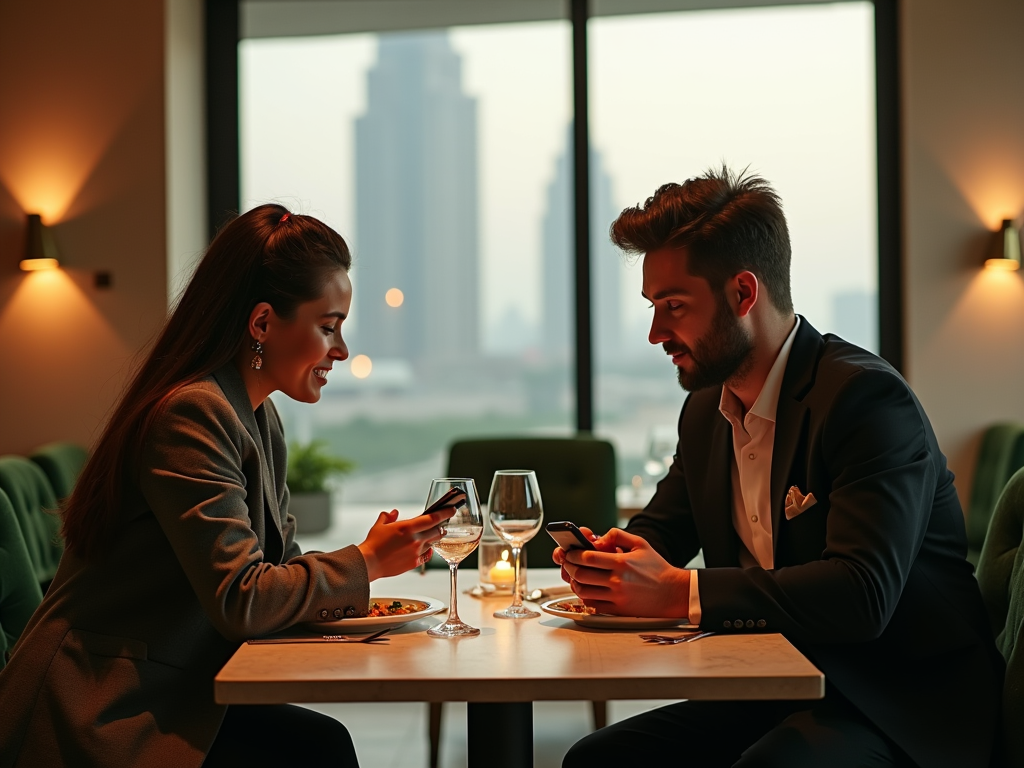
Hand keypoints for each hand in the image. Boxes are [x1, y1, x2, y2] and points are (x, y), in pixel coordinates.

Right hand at [357, 508, 453, 580]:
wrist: (369, 563)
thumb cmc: (373, 544)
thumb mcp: (380, 526)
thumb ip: (388, 517)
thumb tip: (394, 513)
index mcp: (408, 527)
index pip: (433, 518)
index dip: (445, 513)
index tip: (452, 510)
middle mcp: (415, 539)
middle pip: (437, 531)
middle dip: (441, 527)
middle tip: (443, 524)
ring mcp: (416, 552)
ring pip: (432, 543)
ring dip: (433, 539)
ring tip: (431, 535)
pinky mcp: (414, 563)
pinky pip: (427, 555)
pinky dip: (427, 551)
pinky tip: (425, 549)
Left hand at [559, 528, 689, 618]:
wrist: (673, 592)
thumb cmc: (657, 568)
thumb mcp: (640, 544)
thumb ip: (617, 535)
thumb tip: (598, 538)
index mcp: (621, 562)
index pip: (587, 557)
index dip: (574, 554)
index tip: (570, 552)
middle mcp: (617, 580)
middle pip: (581, 574)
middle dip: (570, 567)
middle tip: (569, 563)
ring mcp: (617, 597)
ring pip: (584, 591)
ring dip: (575, 582)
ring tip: (576, 576)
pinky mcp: (618, 609)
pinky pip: (593, 605)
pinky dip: (585, 597)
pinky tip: (587, 590)